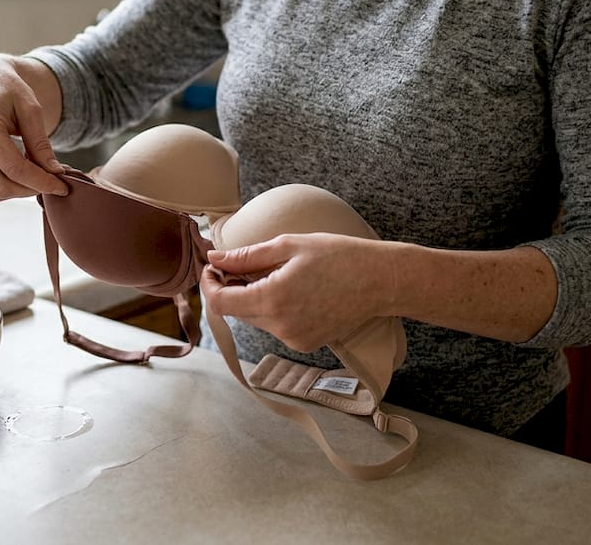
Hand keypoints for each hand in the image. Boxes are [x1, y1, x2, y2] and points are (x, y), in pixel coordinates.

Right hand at [0, 54, 67, 201]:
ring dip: (19, 191)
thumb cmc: (9, 91)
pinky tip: (20, 171)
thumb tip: (55, 173)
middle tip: (53, 182)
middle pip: (3, 187)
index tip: (63, 187)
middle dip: (32, 189)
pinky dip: (6, 186)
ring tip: (37, 174)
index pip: (15, 169)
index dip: (42, 182)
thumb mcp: (31, 109)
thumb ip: (41, 143)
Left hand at [200, 233, 395, 352]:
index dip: (210, 285)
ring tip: (272, 275)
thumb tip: (214, 258)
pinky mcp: (305, 344)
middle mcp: (280, 326)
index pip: (221, 302)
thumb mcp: (289, 246)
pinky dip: (273, 310)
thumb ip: (247, 256)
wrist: (380, 281)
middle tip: (241, 265)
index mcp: (273, 299)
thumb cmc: (338, 256)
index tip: (214, 267)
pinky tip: (291, 290)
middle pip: (237, 311)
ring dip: (253, 299)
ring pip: (256, 320)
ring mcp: (293, 339)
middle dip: (231, 289)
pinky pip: (276, 327)